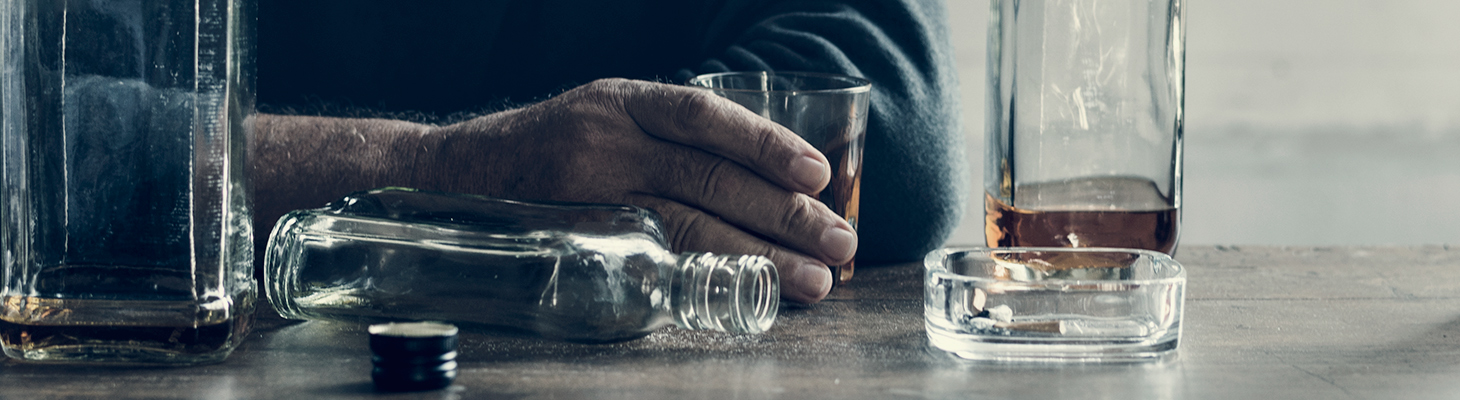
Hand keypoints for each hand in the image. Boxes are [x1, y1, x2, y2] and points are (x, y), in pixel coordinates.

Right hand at [424, 78, 854, 302]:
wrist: (451, 174)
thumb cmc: (548, 151)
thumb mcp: (605, 119)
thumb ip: (667, 140)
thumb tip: (762, 180)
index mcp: (623, 100)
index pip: (704, 115)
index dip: (765, 143)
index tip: (817, 175)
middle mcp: (607, 137)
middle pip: (708, 175)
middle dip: (783, 213)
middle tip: (837, 243)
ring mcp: (587, 189)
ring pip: (688, 221)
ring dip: (760, 254)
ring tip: (811, 281)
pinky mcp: (576, 234)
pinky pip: (650, 256)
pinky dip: (707, 272)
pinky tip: (748, 289)